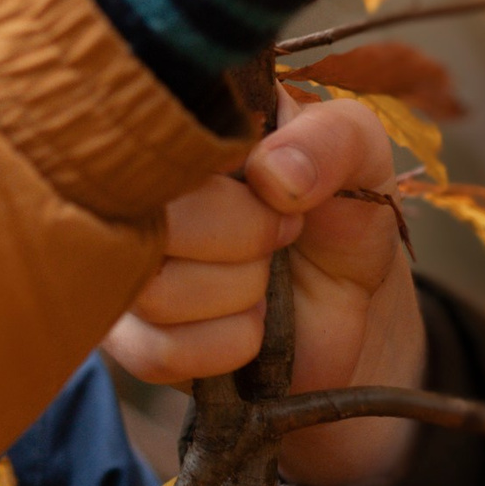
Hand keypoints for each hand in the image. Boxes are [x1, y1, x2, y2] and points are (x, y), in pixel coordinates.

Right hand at [103, 93, 427, 485]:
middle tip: (280, 236)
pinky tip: (250, 324)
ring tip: (264, 281)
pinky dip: (225, 345)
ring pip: (153, 292)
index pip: (151, 145)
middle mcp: (133, 199)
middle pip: (151, 223)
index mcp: (174, 134)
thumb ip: (329, 140)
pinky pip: (157, 351)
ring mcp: (124, 271)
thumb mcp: (360, 155)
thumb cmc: (340, 214)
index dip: (226, 183)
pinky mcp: (131, 341)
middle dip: (241, 239)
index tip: (275, 191)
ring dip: (237, 294)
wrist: (354, 307)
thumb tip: (272, 177)